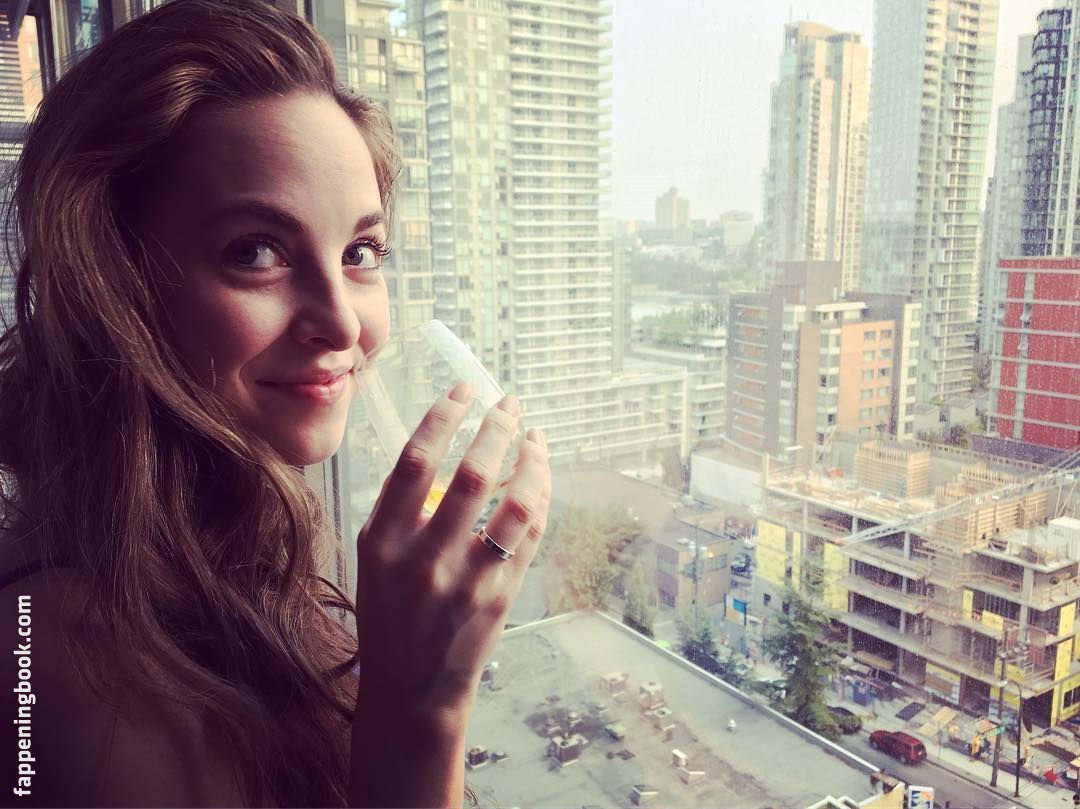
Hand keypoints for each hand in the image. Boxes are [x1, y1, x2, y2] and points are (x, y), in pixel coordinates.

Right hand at [349, 382, 549, 806]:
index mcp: (383, 540)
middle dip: (497, 427)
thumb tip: (441, 447)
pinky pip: (529, 536)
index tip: (466, 389)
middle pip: (471, 473)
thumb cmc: (390, 617)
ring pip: (513, 503)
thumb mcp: (374, 560)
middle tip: (511, 403)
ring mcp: (466, 580)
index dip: (444, 417)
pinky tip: (540, 478)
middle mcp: (424, 558)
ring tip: (536, 437)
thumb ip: (400, 509)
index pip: (416, 461)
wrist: (410, 692)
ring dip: (531, 461)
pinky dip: (539, 499)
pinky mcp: (500, 597)